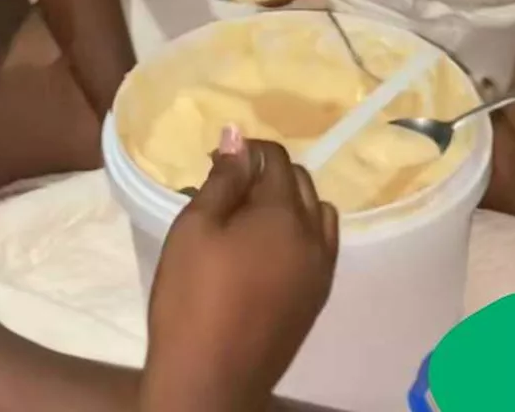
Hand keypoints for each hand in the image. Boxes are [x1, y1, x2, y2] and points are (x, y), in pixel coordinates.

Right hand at [142, 127, 338, 411]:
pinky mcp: (317, 296)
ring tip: (245, 218)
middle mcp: (314, 236)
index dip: (245, 149)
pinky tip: (263, 249)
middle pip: (300, 183)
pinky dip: (297, 232)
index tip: (213, 160)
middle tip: (222, 187)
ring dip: (286, 203)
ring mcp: (322, 269)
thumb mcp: (195, 228)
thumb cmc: (192, 296)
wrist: (212, 375)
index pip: (276, 159)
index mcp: (283, 214)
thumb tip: (237, 138)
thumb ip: (222, 180)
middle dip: (265, 174)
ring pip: (316, 214)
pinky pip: (319, 246)